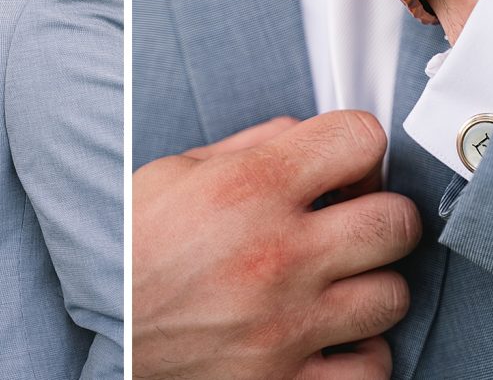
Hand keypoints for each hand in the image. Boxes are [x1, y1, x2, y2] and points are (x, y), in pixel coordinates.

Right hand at [133, 112, 421, 379]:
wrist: (97, 320)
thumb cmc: (130, 243)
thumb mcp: (176, 171)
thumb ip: (250, 145)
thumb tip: (306, 136)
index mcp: (248, 188)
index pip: (360, 140)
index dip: (360, 142)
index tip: (348, 159)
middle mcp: (276, 253)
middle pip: (395, 220)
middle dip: (381, 210)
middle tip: (353, 216)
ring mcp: (286, 323)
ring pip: (392, 295)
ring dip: (370, 281)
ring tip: (338, 277)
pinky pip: (372, 368)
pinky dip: (360, 350)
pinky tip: (330, 330)